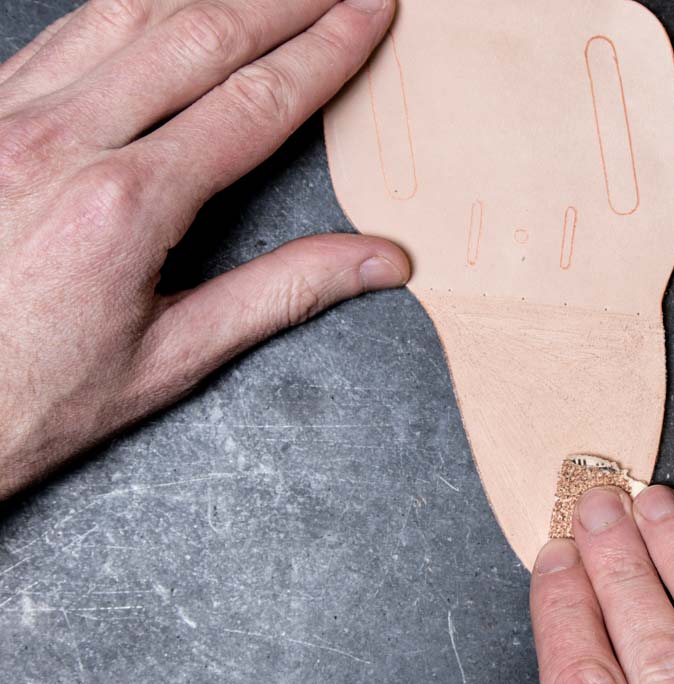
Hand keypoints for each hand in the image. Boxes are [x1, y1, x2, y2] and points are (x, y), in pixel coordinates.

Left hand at [0, 0, 407, 497]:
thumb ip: (280, 294)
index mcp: (126, 205)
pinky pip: (68, 30)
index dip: (323, 53)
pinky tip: (169, 2)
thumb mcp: (171, 358)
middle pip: (198, 35)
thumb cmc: (29, 393)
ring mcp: (8, 115)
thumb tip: (377, 262)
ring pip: (126, 10)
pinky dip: (133, 4)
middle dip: (284, 1)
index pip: (254, 104)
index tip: (366, 18)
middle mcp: (62, 141)